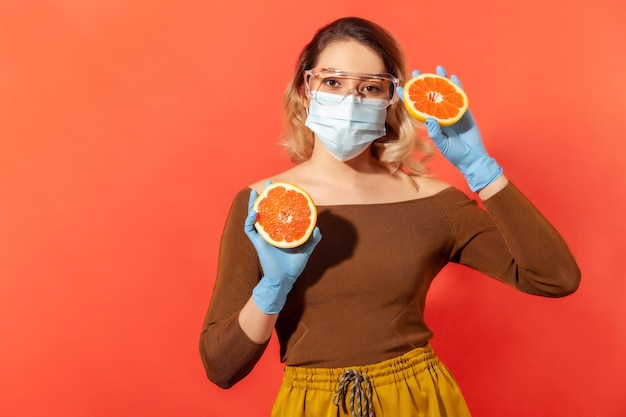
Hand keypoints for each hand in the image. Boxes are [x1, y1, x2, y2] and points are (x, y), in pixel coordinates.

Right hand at [244, 182, 321, 313]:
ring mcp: (263, 236)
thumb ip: (312, 239)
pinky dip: (250, 220)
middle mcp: (270, 231)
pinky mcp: (257, 243)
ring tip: (255, 192)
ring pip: (254, 216)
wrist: (285, 280)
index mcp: (280, 230)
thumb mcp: (306, 250)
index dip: (280, 200)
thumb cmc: (293, 266)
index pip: (278, 211)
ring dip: (253, 204)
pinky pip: (250, 229)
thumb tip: (317, 227)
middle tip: (269, 183)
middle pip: (266, 209)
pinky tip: (253, 212)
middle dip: (266, 196)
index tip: (283, 188)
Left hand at [397, 66, 501, 191]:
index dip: (410, 99)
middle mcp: (441, 116)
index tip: (401, 89)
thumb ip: (436, 133)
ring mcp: (453, 112)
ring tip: (437, 68)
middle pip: (431, 96)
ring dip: (442, 80)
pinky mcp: (464, 112)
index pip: (418, 108)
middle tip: (417, 72)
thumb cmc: (456, 154)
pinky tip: (453, 77)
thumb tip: (429, 119)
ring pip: (446, 93)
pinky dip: (457, 86)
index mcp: (432, 123)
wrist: (473, 158)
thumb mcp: (443, 145)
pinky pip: (460, 96)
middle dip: (424, 84)